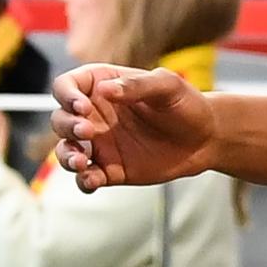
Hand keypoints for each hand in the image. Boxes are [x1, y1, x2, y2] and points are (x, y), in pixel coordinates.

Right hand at [52, 63, 216, 190]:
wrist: (206, 138)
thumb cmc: (186, 104)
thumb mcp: (167, 86)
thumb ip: (137, 86)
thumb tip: (104, 90)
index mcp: (102, 86)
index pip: (67, 85)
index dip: (66, 95)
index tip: (82, 106)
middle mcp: (94, 115)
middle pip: (60, 119)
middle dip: (67, 126)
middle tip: (87, 131)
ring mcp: (99, 144)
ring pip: (66, 151)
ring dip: (66, 157)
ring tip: (81, 162)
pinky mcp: (109, 169)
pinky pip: (87, 177)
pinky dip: (84, 181)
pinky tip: (92, 180)